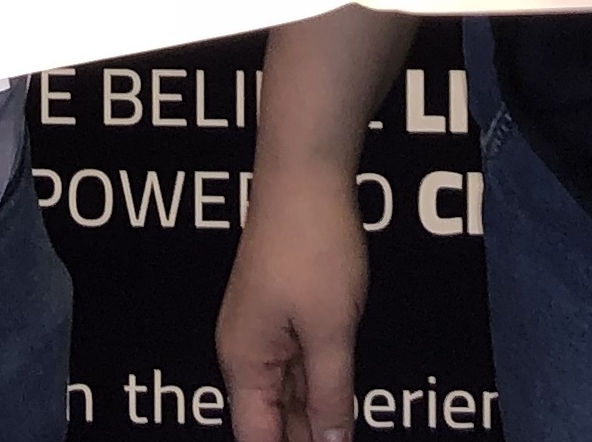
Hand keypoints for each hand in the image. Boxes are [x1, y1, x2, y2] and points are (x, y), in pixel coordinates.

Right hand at [218, 160, 369, 441]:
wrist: (306, 175)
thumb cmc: (312, 249)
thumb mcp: (330, 331)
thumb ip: (331, 394)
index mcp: (243, 362)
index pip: (257, 438)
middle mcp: (245, 352)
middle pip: (271, 420)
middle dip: (306, 437)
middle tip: (345, 441)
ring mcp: (265, 331)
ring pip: (289, 394)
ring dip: (316, 415)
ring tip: (348, 430)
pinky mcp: (285, 312)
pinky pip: (300, 365)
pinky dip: (321, 386)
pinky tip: (346, 402)